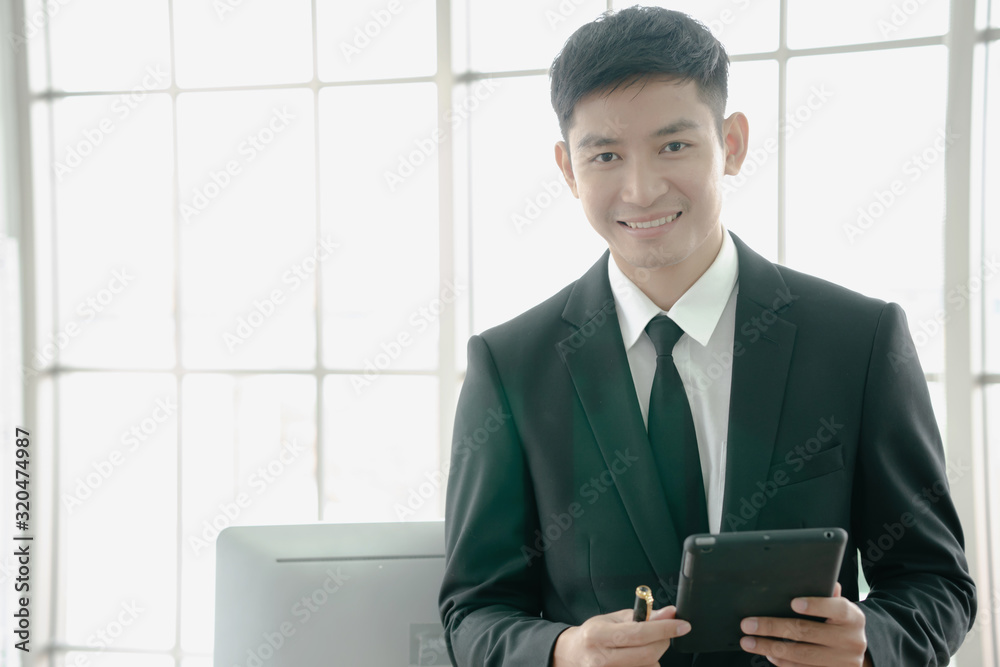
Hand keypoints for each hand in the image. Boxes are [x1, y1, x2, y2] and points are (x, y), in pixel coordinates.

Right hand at [552, 605, 690, 666]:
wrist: (573, 655)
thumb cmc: (595, 634)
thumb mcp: (613, 619)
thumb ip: (643, 616)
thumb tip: (670, 613)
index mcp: (598, 634)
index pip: (638, 633)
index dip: (664, 629)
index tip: (682, 626)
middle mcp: (601, 658)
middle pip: (647, 654)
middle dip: (662, 641)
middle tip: (663, 633)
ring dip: (653, 656)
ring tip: (639, 648)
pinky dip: (647, 665)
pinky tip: (636, 659)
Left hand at [739, 583, 868, 665]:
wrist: (858, 654)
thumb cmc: (840, 623)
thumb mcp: (839, 608)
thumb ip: (827, 594)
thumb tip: (811, 577)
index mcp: (853, 618)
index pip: (837, 608)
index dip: (815, 605)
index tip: (793, 602)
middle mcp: (851, 640)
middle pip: (807, 632)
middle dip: (773, 627)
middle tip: (748, 624)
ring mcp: (842, 662)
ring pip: (801, 655)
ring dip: (770, 647)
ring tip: (748, 641)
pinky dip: (783, 662)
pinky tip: (768, 654)